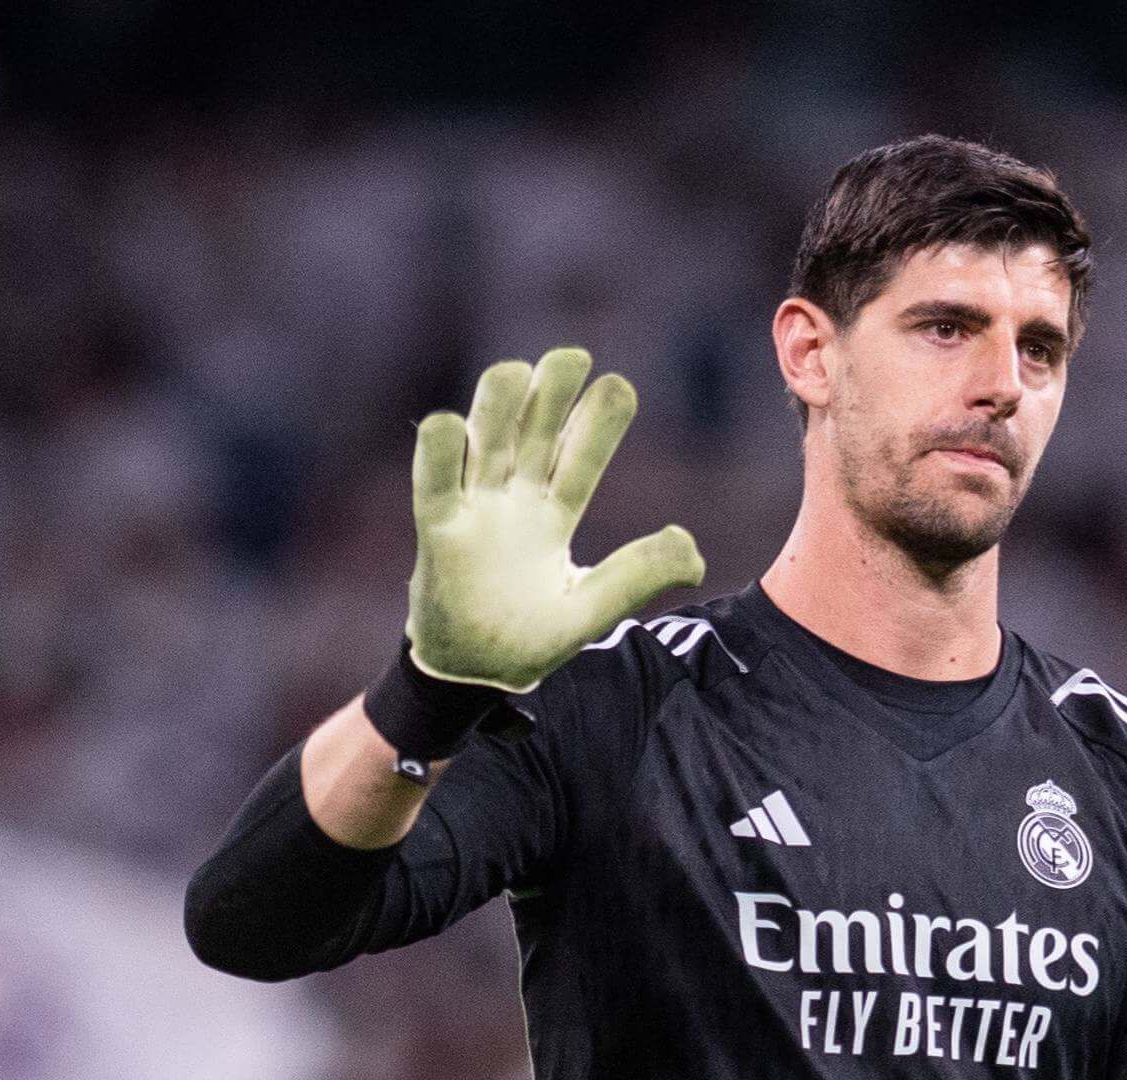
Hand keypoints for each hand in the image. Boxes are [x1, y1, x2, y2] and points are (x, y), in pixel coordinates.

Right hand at [403, 347, 704, 692]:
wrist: (472, 675)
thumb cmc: (529, 641)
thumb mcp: (591, 613)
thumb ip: (637, 578)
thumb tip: (692, 549)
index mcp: (554, 515)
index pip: (580, 459)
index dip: (597, 423)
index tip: (619, 385)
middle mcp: (515, 500)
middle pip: (533, 434)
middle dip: (551, 394)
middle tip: (573, 356)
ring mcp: (475, 510)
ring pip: (485, 443)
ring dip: (498, 406)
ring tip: (518, 371)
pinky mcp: (436, 530)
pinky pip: (433, 483)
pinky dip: (438, 454)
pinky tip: (450, 425)